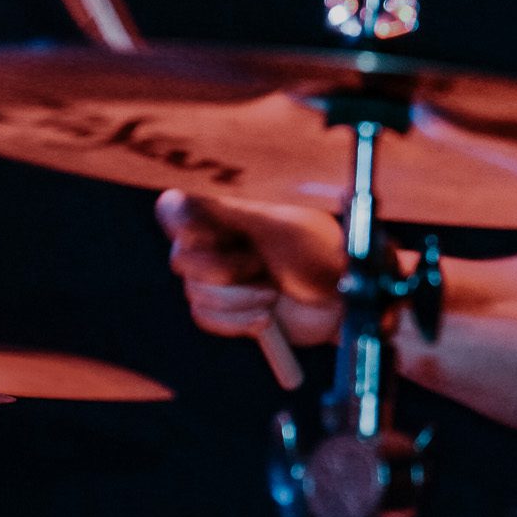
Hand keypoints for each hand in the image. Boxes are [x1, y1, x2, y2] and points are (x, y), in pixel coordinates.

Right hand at [156, 190, 347, 346]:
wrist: (342, 302)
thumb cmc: (319, 253)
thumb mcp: (278, 227)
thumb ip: (230, 212)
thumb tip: (182, 195)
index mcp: (228, 211)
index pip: (175, 208)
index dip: (180, 224)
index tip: (203, 236)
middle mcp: (218, 241)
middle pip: (181, 258)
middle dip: (223, 271)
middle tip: (260, 265)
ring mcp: (221, 276)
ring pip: (194, 292)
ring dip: (237, 299)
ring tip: (273, 293)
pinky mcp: (227, 308)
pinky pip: (204, 316)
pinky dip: (236, 320)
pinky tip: (266, 317)